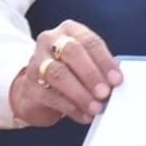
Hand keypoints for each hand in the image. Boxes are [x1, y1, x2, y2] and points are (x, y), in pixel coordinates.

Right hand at [8, 21, 122, 126]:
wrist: (40, 89)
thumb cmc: (71, 72)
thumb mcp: (86, 63)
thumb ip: (100, 69)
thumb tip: (116, 85)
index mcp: (70, 30)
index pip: (89, 41)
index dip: (104, 61)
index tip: (116, 80)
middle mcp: (51, 41)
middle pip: (71, 52)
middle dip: (90, 74)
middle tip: (104, 93)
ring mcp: (36, 62)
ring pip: (58, 74)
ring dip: (80, 93)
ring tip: (95, 107)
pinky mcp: (29, 85)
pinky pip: (50, 96)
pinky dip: (70, 108)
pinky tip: (84, 115)